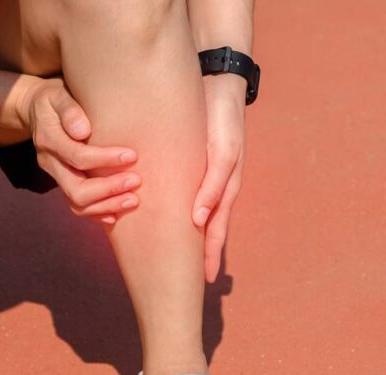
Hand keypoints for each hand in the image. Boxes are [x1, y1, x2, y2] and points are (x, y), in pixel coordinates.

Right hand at [18, 77, 140, 223]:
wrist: (37, 109)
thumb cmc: (56, 98)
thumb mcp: (59, 95)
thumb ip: (70, 110)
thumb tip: (83, 131)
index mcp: (48, 139)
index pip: (78, 157)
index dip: (105, 160)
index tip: (132, 155)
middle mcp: (49, 161)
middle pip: (76, 188)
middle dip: (108, 189)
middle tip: (136, 181)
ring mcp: (55, 175)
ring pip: (76, 203)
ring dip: (107, 205)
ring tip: (134, 200)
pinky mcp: (63, 182)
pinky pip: (77, 206)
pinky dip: (98, 212)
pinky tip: (117, 214)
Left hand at [192, 74, 247, 282]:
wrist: (216, 82)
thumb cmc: (222, 118)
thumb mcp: (222, 153)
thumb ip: (213, 186)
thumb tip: (198, 220)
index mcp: (223, 189)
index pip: (215, 231)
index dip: (209, 256)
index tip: (204, 281)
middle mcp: (212, 187)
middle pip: (204, 229)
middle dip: (198, 254)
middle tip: (189, 282)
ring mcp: (201, 176)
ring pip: (191, 214)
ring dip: (185, 237)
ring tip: (176, 260)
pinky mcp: (187, 163)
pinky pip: (180, 194)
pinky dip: (174, 212)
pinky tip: (162, 220)